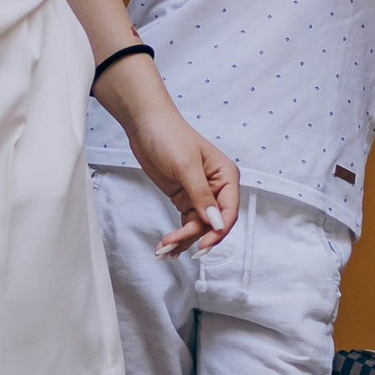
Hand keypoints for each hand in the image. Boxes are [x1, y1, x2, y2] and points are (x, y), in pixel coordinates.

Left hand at [109, 77, 239, 254]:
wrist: (145, 124)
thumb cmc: (170, 136)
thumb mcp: (186, 167)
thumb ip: (201, 197)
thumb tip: (216, 224)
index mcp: (226, 176)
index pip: (229, 211)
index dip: (218, 231)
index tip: (203, 244)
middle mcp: (217, 188)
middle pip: (212, 223)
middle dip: (194, 237)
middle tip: (171, 246)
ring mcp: (200, 194)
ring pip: (198, 226)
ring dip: (183, 239)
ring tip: (162, 250)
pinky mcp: (184, 198)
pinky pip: (186, 222)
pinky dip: (178, 235)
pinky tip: (167, 246)